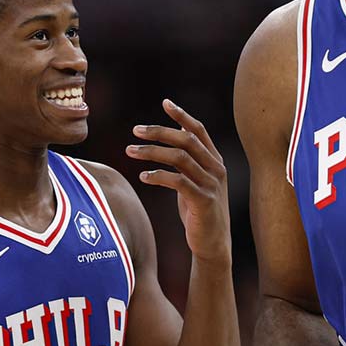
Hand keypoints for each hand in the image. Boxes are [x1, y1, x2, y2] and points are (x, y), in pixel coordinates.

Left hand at [128, 99, 230, 261]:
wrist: (213, 243)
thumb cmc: (200, 210)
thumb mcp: (197, 180)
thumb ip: (191, 157)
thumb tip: (179, 130)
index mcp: (215, 160)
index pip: (199, 130)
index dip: (182, 115)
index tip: (165, 102)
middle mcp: (216, 168)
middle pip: (186, 140)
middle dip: (159, 132)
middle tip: (135, 131)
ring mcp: (211, 184)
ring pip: (180, 158)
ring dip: (151, 152)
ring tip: (129, 151)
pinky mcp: (203, 201)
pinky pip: (178, 182)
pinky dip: (158, 176)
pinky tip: (143, 177)